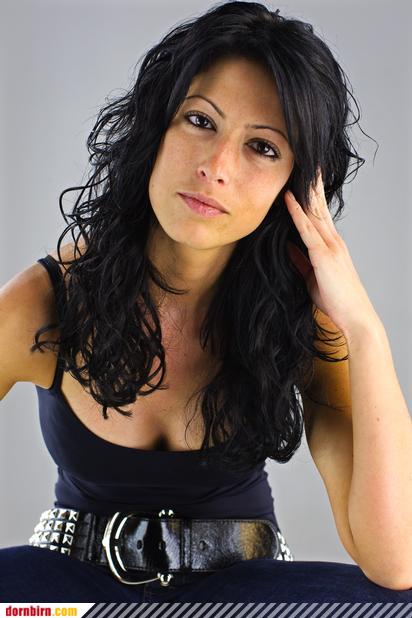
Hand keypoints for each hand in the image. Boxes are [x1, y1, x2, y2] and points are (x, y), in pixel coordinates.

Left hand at [284, 168, 377, 334]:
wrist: (354, 316)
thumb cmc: (335, 299)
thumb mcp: (311, 276)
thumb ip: (299, 260)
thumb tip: (286, 246)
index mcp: (329, 244)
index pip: (317, 213)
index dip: (309, 194)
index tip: (302, 176)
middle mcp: (332, 240)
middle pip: (318, 205)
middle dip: (310, 183)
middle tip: (304, 160)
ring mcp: (330, 246)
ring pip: (314, 211)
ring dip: (303, 190)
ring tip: (296, 168)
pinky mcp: (324, 255)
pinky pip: (307, 230)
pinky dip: (296, 213)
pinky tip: (288, 199)